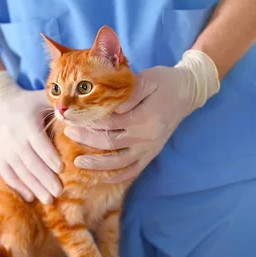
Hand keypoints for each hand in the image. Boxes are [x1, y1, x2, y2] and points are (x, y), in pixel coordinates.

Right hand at [0, 71, 62, 203]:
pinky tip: (31, 197)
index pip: (39, 143)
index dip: (50, 156)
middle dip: (46, 178)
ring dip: (35, 187)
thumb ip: (59, 106)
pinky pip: (8, 176)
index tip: (62, 169)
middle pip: (31, 162)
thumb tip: (79, 113)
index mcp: (26, 123)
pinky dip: (19, 188)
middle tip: (60, 192)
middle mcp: (13, 138)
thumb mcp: (41, 99)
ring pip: (20, 172)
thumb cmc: (27, 103)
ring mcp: (3, 150)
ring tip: (49, 200)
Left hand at [64, 50, 219, 182]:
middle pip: (110, 143)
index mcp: (145, 116)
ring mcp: (150, 147)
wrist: (187, 92)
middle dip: (86, 139)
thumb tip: (111, 108)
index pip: (110, 123)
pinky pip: (134, 170)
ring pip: (119, 162)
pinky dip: (118, 176)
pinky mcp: (152, 153)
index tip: (73, 117)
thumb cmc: (164, 82)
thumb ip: (130, 94)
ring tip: (77, 161)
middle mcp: (147, 136)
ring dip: (97, 164)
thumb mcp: (148, 79)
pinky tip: (102, 177)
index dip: (89, 122)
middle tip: (68, 132)